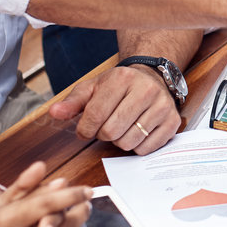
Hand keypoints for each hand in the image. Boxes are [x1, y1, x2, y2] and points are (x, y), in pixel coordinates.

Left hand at [49, 63, 181, 152]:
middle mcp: (145, 90)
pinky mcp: (172, 122)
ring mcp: (161, 106)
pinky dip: (137, 147)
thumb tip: (55, 113)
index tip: (85, 129)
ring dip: (120, 141)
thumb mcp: (93, 88)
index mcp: (122, 79)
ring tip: (122, 128)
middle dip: (103, 135)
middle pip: (111, 132)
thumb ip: (73, 102)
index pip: (94, 115)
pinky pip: (146, 149)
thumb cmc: (119, 86)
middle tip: (106, 127)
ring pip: (129, 143)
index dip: (85, 129)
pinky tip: (137, 132)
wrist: (152, 78)